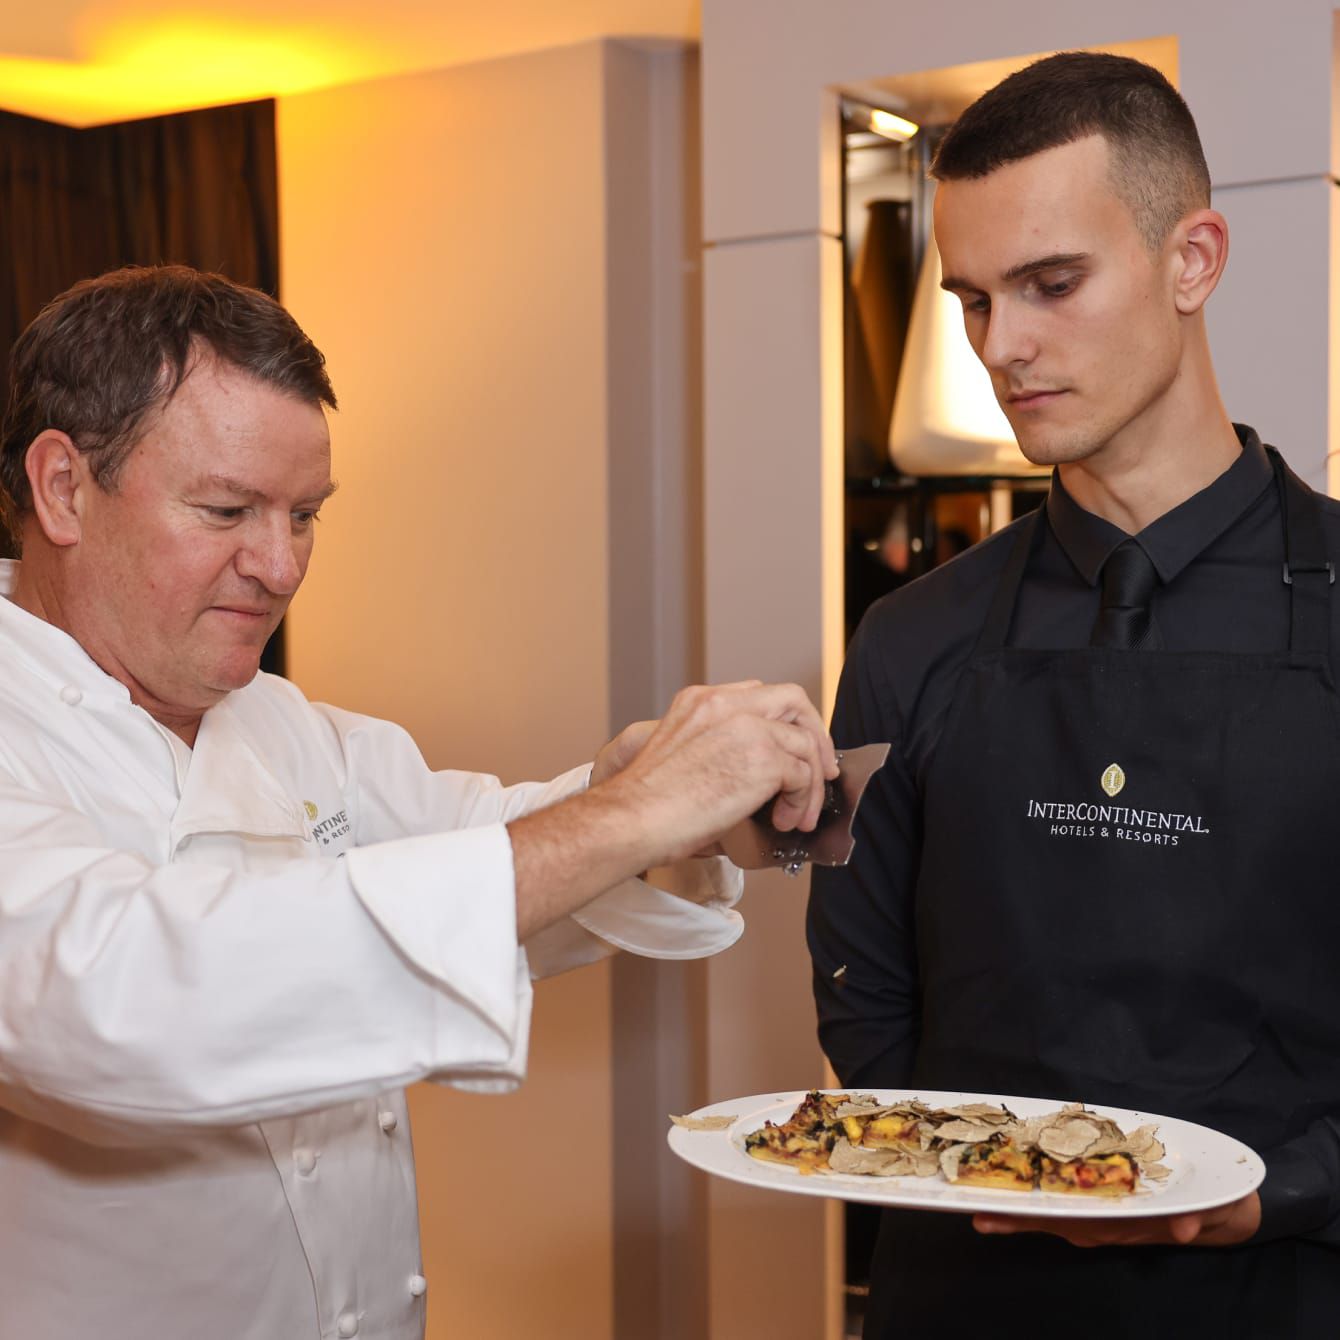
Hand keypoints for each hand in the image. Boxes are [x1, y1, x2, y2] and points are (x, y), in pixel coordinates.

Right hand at [597, 680, 837, 864]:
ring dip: (809, 783)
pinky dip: (801, 801)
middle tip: (821, 771)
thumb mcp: (681, 757)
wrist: (630, 819)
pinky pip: (803, 775)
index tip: (793, 748)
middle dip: (815, 736)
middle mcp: (724, 705)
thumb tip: (755, 778)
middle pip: (793, 699)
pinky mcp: (762, 758)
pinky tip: (783, 821)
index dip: (785, 721)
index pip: (759, 694)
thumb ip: (717, 749)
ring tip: (796, 814)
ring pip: (805, 743)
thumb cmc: (645, 805)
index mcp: (700, 700)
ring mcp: (746, 728)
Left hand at [972, 1190, 1259, 1247]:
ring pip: (1051, 1204)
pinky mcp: (1104, 1189)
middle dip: (1008, 1211)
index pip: (1064, 1223)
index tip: (988, 1218)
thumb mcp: (1210, 1211)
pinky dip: (1039, 1178)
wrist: (1225, 1204)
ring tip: (975, 1185)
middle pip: (1046, 1216)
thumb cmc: (1212, 1205)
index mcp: (1119, 1224)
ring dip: (1017, 1196)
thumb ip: (1197, 1218)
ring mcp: (1100, 1207)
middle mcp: (1102, 1219)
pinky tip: (1013, 1164)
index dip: (1025, 1221)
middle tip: (966, 1205)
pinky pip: (1065, 1185)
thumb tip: (1181, 1229)